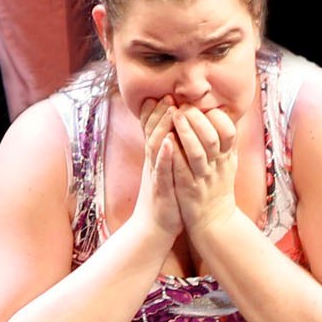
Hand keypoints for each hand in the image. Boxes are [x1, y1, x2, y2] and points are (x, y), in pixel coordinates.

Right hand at [135, 102, 189, 241]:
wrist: (154, 227)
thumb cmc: (164, 196)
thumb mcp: (163, 170)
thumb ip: (164, 152)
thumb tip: (169, 132)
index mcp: (154, 158)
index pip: (152, 130)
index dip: (156, 112)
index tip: (165, 94)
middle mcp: (152, 163)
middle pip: (153, 133)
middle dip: (159, 114)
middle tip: (166, 95)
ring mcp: (155, 175)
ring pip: (156, 147)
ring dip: (161, 128)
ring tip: (169, 111)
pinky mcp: (160, 189)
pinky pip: (162, 170)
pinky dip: (164, 155)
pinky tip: (169, 143)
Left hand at [161, 103, 243, 236]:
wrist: (214, 221)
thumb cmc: (218, 186)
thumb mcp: (230, 163)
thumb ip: (229, 140)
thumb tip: (228, 113)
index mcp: (227, 157)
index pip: (230, 131)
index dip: (217, 116)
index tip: (203, 105)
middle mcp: (217, 166)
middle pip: (212, 138)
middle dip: (198, 119)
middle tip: (184, 106)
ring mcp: (202, 178)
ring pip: (197, 152)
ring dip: (186, 132)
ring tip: (175, 115)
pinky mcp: (187, 189)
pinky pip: (181, 170)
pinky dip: (174, 155)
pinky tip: (166, 140)